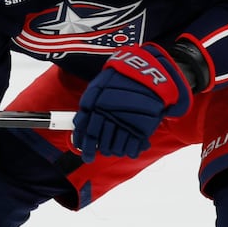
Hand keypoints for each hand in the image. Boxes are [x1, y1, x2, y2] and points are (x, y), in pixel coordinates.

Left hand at [71, 43, 191, 160]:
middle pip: (101, 142)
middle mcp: (107, 115)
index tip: (88, 155)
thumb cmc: (120, 78)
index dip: (87, 147)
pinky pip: (132, 147)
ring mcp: (124, 122)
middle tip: (107, 150)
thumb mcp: (98, 87)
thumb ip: (88, 106)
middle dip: (103, 149)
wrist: (147, 71)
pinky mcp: (141, 127)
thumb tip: (80, 125)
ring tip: (119, 148)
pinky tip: (131, 149)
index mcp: (93, 106)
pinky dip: (131, 151)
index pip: (86, 133)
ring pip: (115, 147)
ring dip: (116, 150)